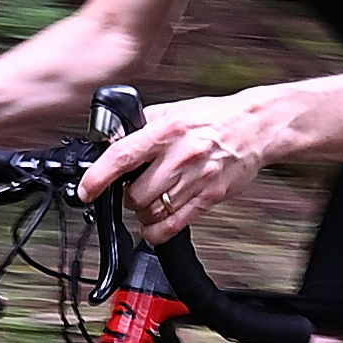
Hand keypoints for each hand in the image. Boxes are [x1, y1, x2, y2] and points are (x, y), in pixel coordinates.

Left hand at [80, 94, 274, 240]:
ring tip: (147, 204)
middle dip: (128, 198)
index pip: (122, 157)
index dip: (98, 177)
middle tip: (132, 192)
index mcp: (167, 131)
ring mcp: (197, 178)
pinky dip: (158, 232)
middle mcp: (181, 156)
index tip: (86, 191)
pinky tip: (154, 227)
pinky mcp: (210, 196)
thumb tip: (114, 138)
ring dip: (143, 213)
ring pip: (154, 211)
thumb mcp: (174, 110)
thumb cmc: (215, 117)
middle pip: (137, 193)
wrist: (256, 126)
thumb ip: (143, 125)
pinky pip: (176, 224)